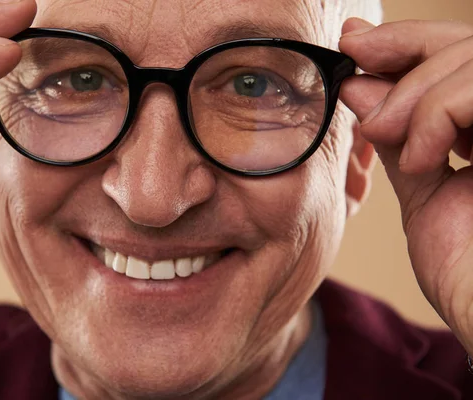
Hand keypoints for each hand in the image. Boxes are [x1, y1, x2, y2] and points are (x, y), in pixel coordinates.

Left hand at [340, 18, 472, 351]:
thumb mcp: (424, 192)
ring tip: (382, 132)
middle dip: (403, 45)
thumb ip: (398, 139)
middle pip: (470, 45)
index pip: (459, 59)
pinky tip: (419, 156)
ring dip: (414, 91)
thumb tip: (359, 87)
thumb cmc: (466, 272)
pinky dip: (439, 113)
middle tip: (352, 58)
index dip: (407, 43)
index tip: (353, 42)